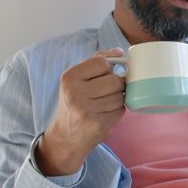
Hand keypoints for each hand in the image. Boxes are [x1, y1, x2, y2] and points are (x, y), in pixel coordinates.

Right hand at [35, 48, 125, 175]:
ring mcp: (86, 110)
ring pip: (120, 96)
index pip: (102, 62)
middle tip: (105, 92)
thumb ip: (96, 61)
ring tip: (103, 104)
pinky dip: (117, 111)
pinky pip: (120, 110)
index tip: (103, 76)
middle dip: (115, 85)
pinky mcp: (98, 124)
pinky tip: (105, 113)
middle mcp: (75, 93)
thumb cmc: (75, 102)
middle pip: (115, 80)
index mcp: (69, 77)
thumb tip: (119, 52)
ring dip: (117, 99)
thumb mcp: (77, 79)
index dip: (108, 69)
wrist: (66, 136)